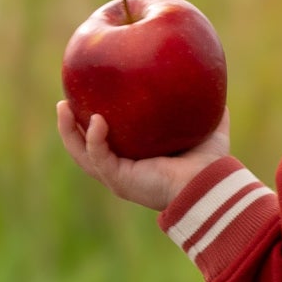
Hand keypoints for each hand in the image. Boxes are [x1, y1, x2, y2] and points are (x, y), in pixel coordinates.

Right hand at [56, 100, 231, 211]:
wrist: (210, 185)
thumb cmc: (210, 166)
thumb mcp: (209, 134)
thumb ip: (212, 116)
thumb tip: (218, 96)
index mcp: (136, 162)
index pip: (105, 144)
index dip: (90, 125)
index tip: (83, 100)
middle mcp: (122, 171)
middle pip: (83, 149)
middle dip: (69, 126)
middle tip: (63, 102)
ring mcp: (118, 177)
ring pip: (81, 153)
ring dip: (68, 130)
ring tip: (63, 105)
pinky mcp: (119, 180)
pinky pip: (98, 156)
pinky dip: (94, 138)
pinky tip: (97, 120)